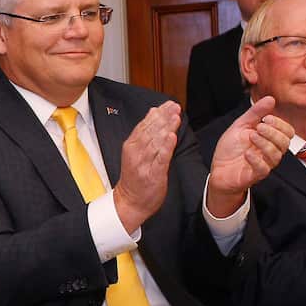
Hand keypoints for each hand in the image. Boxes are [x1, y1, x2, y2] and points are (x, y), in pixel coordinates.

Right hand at [113, 102, 180, 232]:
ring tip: (175, 117)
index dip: (158, 114)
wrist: (130, 201)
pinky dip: (165, 148)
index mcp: (132, 145)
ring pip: (155, 142)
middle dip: (163, 117)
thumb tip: (153, 112)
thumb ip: (145, 132)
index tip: (169, 104)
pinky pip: (159, 159)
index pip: (145, 125)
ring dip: (165, 128)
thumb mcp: (137, 151)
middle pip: (150, 131)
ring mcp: (143, 163)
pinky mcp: (152, 174)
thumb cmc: (136, 176)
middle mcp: (136, 152)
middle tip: (174, 106)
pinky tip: (171, 138)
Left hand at [207, 96, 293, 216]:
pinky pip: (263, 169)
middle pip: (285, 142)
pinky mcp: (255, 175)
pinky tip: (247, 153)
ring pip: (276, 155)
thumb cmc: (231, 148)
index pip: (287, 131)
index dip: (280, 124)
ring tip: (251, 136)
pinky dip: (256, 160)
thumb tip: (270, 99)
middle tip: (258, 127)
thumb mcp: (240, 126)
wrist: (218, 169)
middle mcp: (270, 151)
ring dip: (264, 143)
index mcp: (269, 139)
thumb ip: (255, 113)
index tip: (265, 118)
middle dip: (273, 132)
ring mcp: (264, 164)